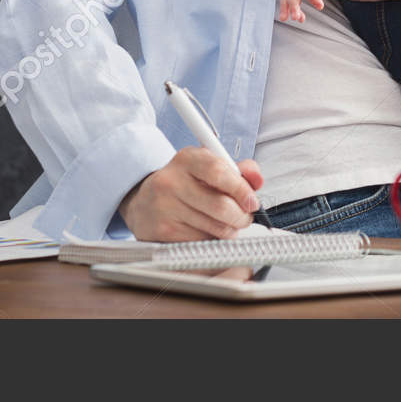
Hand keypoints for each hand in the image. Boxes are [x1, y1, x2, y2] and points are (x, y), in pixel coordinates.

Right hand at [119, 148, 264, 241]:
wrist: (143, 202)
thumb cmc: (183, 184)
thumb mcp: (207, 168)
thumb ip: (237, 170)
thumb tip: (257, 179)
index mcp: (187, 159)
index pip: (219, 172)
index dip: (241, 189)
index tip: (252, 202)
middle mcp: (171, 181)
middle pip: (220, 206)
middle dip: (241, 216)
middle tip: (244, 217)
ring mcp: (164, 207)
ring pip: (214, 228)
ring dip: (229, 230)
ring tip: (226, 223)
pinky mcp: (162, 231)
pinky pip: (202, 242)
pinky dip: (212, 240)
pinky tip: (206, 231)